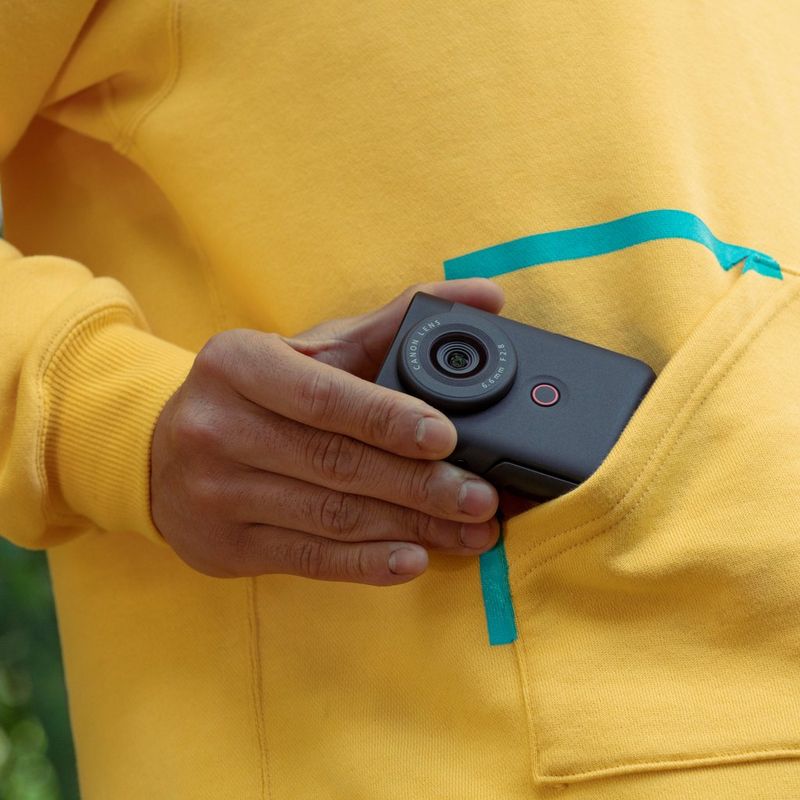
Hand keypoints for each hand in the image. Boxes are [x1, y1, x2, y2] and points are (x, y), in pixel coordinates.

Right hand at [150, 279, 503, 584]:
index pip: (322, 396)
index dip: (388, 419)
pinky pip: (309, 560)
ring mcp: (216, 493)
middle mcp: (217, 427)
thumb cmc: (257, 392)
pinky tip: (414, 559)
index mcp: (238, 363)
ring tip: (470, 531)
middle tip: (481, 498)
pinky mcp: (225, 546)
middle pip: (335, 463)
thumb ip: (396, 323)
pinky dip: (368, 565)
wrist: (163, 450)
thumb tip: (485, 297)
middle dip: (419, 485)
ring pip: (332, 517)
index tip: (449, 438)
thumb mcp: (312, 350)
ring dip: (411, 528)